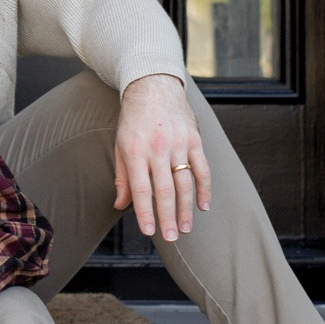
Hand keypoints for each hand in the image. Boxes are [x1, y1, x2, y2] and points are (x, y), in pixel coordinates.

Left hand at [112, 73, 210, 244]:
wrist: (153, 85)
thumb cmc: (133, 119)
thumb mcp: (120, 145)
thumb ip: (122, 177)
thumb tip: (121, 205)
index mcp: (136, 151)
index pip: (141, 189)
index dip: (145, 213)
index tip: (149, 231)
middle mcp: (158, 149)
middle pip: (165, 190)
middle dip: (168, 217)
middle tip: (170, 238)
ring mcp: (179, 144)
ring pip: (185, 183)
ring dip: (186, 209)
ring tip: (185, 228)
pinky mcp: (195, 139)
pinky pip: (202, 168)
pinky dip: (204, 188)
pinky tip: (203, 205)